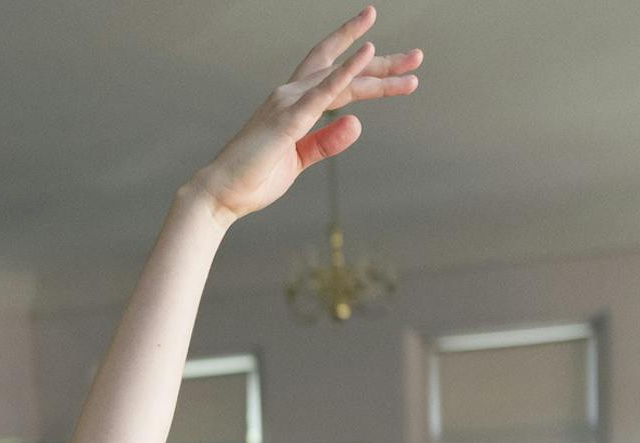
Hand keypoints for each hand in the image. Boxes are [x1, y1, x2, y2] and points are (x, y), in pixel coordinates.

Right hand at [185, 8, 419, 224]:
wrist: (220, 194)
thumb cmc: (254, 178)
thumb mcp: (300, 159)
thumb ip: (327, 141)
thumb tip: (357, 124)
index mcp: (293, 104)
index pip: (333, 75)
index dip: (361, 62)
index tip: (387, 52)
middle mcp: (291, 94)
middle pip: (344, 69)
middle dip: (382, 62)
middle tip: (418, 56)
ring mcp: (288, 103)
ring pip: (342, 78)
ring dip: (378, 67)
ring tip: (412, 61)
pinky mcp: (287, 120)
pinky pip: (323, 93)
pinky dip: (346, 72)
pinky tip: (367, 55)